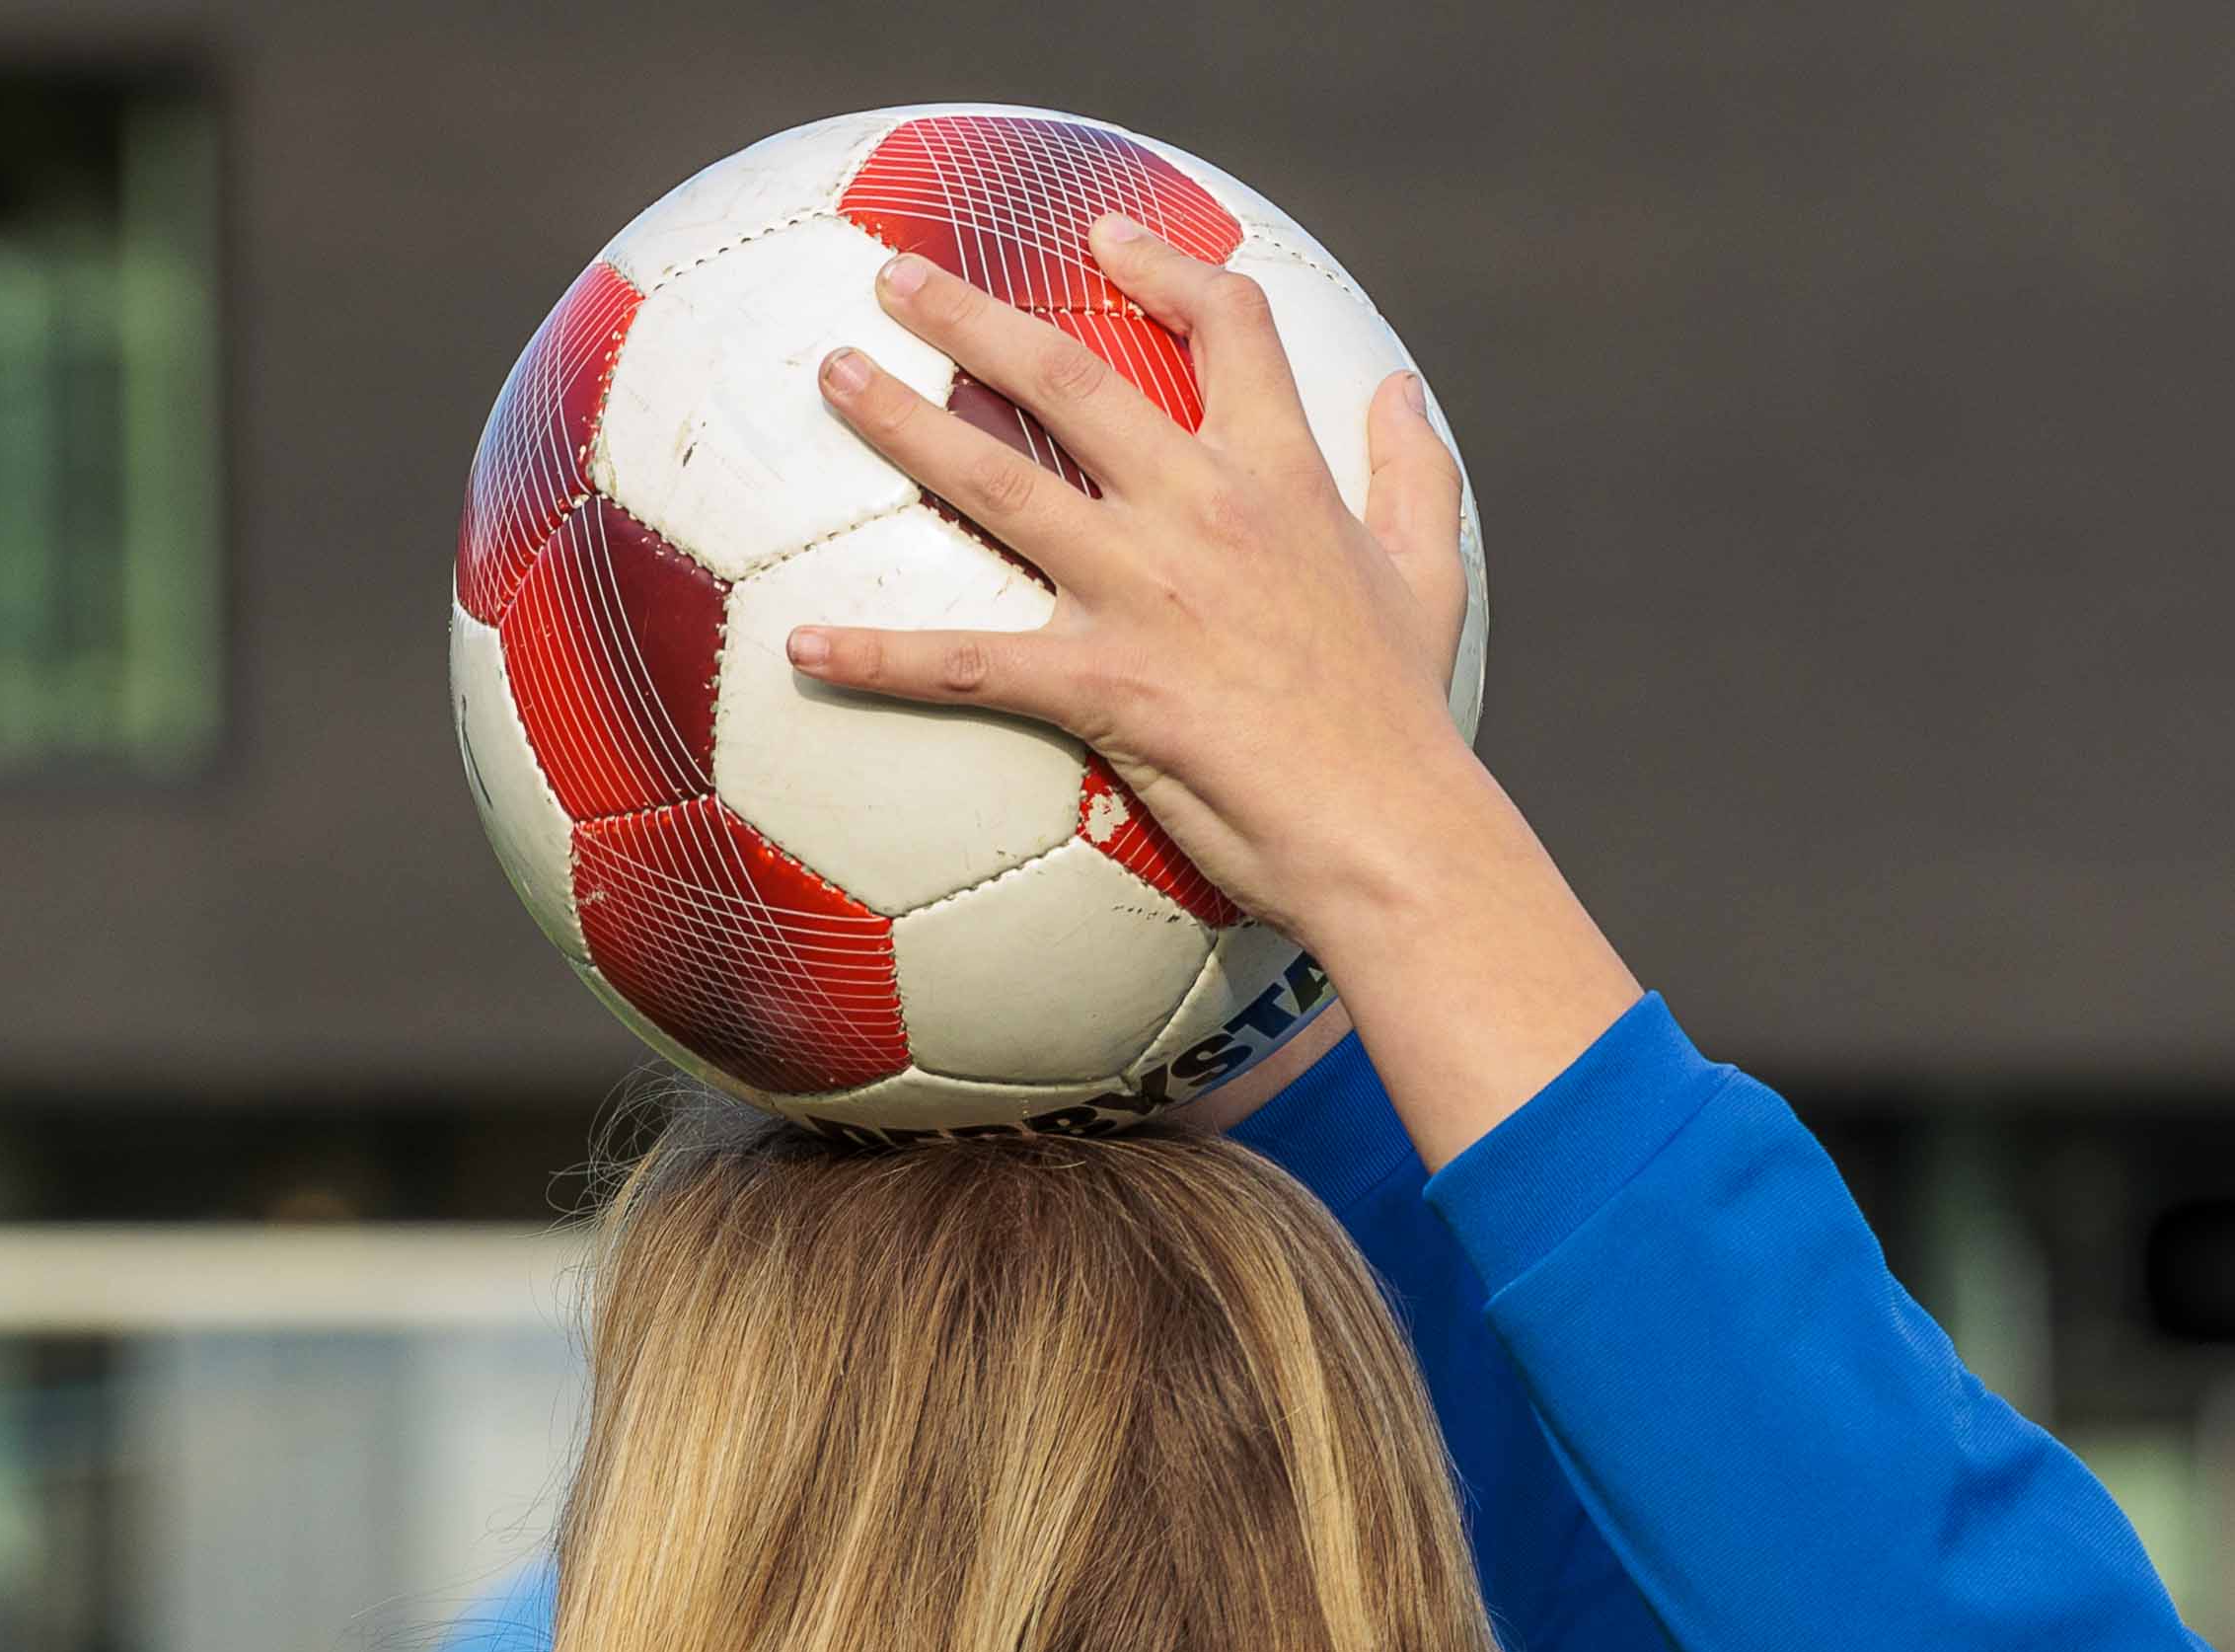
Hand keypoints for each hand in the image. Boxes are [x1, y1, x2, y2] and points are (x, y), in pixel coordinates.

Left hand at [793, 225, 1469, 937]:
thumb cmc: (1405, 713)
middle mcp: (1201, 509)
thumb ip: (1415, 474)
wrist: (1393, 828)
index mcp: (1279, 476)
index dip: (1164, 269)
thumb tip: (1402, 392)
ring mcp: (1145, 593)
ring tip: (834, 378)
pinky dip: (882, 658)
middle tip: (895, 276)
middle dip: (976, 313)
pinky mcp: (1105, 684)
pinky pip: (969, 664)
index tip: (1104, 240)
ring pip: (1000, 482)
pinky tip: (804, 651)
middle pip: (1073, 377)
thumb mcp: (1430, 579)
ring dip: (904, 424)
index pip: (1227, 330)